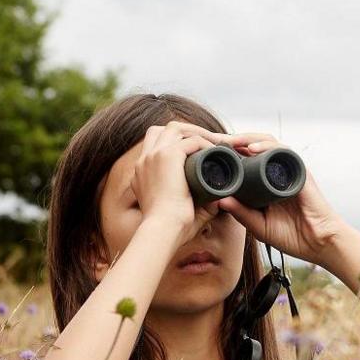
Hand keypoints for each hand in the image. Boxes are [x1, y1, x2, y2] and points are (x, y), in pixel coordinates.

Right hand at [131, 121, 224, 244]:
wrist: (163, 231)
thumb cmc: (172, 229)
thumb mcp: (180, 213)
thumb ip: (197, 205)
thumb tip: (216, 202)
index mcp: (142, 172)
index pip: (155, 144)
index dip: (177, 142)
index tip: (198, 151)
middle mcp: (144, 160)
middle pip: (164, 130)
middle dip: (188, 131)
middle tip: (210, 143)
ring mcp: (153, 156)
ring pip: (176, 129)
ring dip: (198, 132)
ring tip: (216, 143)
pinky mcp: (167, 157)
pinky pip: (190, 140)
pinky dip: (205, 143)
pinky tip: (217, 152)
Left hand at [209, 132, 355, 268]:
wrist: (320, 243)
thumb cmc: (294, 236)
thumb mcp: (259, 226)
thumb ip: (241, 213)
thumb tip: (218, 200)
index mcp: (266, 184)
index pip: (246, 160)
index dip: (228, 154)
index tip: (209, 154)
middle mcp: (277, 173)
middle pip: (254, 146)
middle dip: (233, 141)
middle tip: (213, 142)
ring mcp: (289, 170)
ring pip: (267, 142)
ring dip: (247, 138)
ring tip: (229, 141)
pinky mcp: (300, 171)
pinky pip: (282, 151)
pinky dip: (266, 146)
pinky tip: (250, 148)